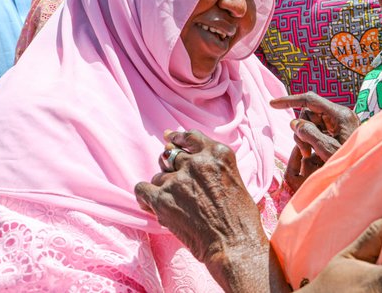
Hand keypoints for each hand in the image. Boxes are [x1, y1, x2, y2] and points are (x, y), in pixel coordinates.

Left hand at [134, 130, 269, 290]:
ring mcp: (178, 180)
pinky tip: (150, 203)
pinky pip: (142, 189)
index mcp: (217, 153)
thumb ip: (212, 166)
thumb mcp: (234, 178)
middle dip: (170, 165)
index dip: (177, 138)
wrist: (234, 244)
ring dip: (163, 187)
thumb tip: (185, 157)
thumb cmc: (239, 217)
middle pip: (171, 155)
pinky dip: (145, 196)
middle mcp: (196, 162)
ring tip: (174, 203)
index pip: (190, 137)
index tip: (170, 138)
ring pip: (159, 175)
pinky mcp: (162, 199)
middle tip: (173, 178)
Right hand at [271, 92, 359, 190]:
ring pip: (310, 122)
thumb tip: (295, 123)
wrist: (365, 175)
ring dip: (305, 137)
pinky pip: (317, 129)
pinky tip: (313, 153)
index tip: (273, 104)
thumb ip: (309, 134)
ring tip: (309, 154)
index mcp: (340, 114)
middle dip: (301, 129)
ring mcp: (339, 122)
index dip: (289, 101)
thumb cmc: (349, 162)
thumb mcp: (326, 150)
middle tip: (305, 150)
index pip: (310, 100)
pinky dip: (311, 139)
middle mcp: (340, 115)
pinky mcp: (337, 130)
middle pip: (309, 112)